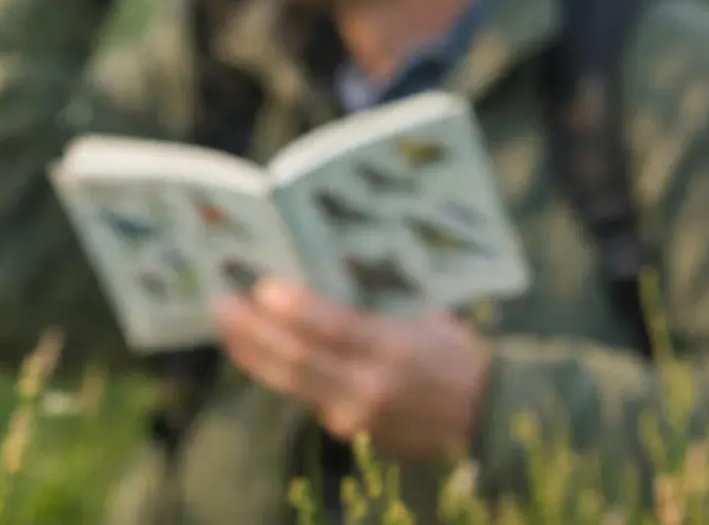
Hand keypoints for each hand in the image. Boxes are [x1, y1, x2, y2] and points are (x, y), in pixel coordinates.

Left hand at [212, 279, 492, 462]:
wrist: (488, 419)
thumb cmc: (457, 354)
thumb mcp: (427, 319)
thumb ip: (376, 308)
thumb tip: (324, 277)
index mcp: (397, 350)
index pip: (335, 330)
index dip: (295, 310)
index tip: (262, 288)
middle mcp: (373, 387)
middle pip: (298, 361)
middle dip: (252, 332)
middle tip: (220, 304)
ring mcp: (358, 415)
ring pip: (292, 384)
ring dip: (252, 354)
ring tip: (225, 326)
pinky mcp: (351, 432)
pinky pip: (305, 396)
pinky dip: (276, 372)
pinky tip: (255, 352)